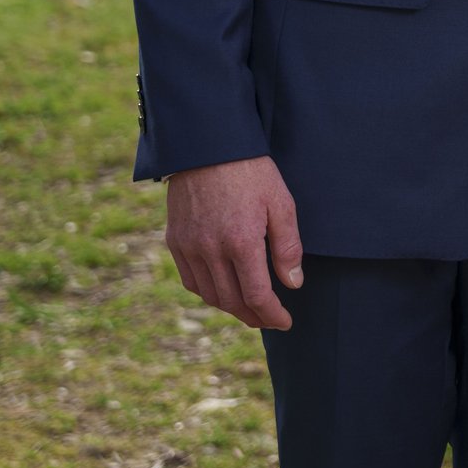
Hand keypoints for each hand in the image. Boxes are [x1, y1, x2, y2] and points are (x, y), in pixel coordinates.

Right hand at [165, 156, 304, 329]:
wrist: (208, 146)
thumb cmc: (252, 172)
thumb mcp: (281, 204)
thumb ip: (287, 247)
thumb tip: (293, 284)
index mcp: (241, 242)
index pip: (256, 295)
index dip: (272, 314)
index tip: (285, 321)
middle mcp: (210, 250)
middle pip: (231, 301)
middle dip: (254, 316)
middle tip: (270, 320)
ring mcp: (188, 247)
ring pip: (209, 295)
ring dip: (231, 308)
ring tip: (250, 310)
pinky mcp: (175, 240)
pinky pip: (190, 280)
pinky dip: (208, 292)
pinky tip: (224, 291)